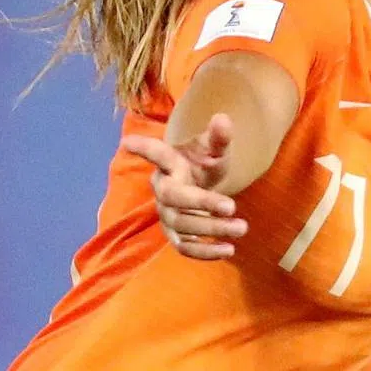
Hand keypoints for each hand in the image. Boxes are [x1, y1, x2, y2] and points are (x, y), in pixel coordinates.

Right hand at [121, 113, 247, 259]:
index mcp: (169, 164)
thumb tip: (223, 118)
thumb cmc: (203, 163)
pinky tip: (229, 250)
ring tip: (242, 228)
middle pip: (174, 198)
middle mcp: (163, 190)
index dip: (143, 148)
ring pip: (183, 226)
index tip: (127, 142)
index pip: (157, 154)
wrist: (199, 185)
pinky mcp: (176, 236)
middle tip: (232, 207)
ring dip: (212, 229)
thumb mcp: (213, 149)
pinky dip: (205, 252)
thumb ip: (219, 138)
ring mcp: (167, 215)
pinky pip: (185, 248)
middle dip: (202, 204)